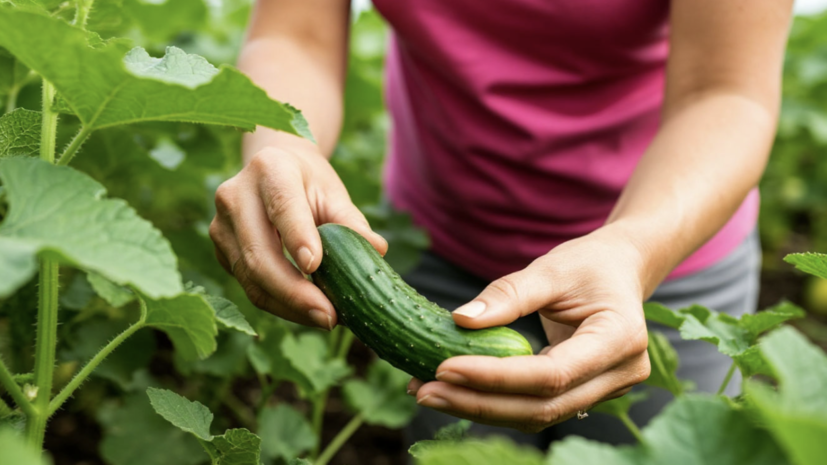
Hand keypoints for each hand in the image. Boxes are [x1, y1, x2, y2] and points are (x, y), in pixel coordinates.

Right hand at [209, 141, 386, 329]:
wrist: (275, 171)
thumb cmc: (310, 184)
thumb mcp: (334, 193)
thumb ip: (351, 222)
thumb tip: (376, 249)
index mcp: (269, 169)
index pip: (281, 206)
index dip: (296, 237)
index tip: (315, 267)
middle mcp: (235, 196)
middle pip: (259, 254)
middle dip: (294, 292)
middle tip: (330, 316)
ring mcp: (221, 225)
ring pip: (251, 278)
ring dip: (288, 306)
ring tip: (324, 319)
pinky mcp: (221, 251)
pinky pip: (249, 287)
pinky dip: (279, 305)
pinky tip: (306, 312)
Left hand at [407, 226, 651, 431]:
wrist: (620, 270)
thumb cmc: (589, 263)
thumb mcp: (550, 268)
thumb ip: (507, 295)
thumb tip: (460, 320)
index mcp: (620, 339)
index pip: (552, 374)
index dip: (497, 377)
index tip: (445, 367)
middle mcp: (620, 375)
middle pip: (543, 406)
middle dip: (479, 403)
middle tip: (426, 390)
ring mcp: (605, 390)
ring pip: (537, 415)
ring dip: (480, 409)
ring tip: (429, 393)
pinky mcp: (583, 394)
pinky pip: (536, 406)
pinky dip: (494, 402)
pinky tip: (455, 392)